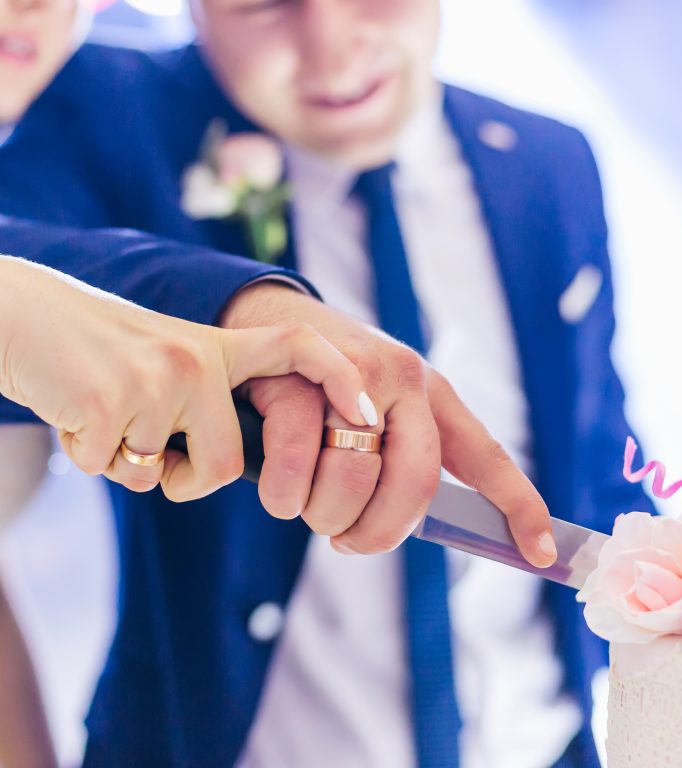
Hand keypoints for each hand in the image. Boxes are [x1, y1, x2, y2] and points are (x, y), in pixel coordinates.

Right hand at [0, 257, 372, 500]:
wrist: (14, 315)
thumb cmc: (92, 350)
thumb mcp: (163, 360)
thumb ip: (206, 399)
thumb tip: (228, 466)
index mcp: (215, 345)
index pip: (296, 347)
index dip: (338, 377)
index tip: (366, 412)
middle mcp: (197, 356)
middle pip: (227, 463)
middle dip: (188, 481)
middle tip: (151, 455)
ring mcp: (157, 375)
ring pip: (168, 475)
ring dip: (131, 466)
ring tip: (102, 416)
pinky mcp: (110, 397)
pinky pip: (113, 468)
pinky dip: (90, 457)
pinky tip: (74, 413)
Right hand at [221, 282, 555, 566]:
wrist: (263, 321)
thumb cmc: (322, 390)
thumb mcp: (371, 414)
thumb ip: (395, 462)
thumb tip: (401, 529)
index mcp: (430, 395)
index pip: (485, 455)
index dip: (519, 506)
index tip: (544, 553)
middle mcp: (404, 379)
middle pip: (415, 483)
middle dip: (377, 532)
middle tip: (347, 541)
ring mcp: (353, 371)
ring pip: (353, 478)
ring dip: (324, 516)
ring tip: (306, 507)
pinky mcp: (299, 370)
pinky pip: (296, 461)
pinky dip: (284, 495)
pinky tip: (280, 493)